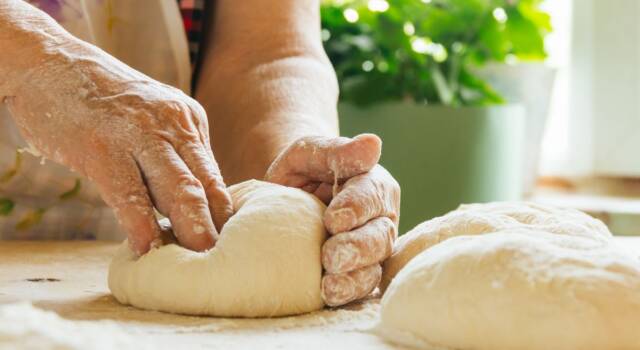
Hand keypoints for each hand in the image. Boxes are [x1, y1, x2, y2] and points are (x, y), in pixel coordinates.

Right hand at [4, 42, 232, 254]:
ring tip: (198, 260)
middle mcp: (172, 124)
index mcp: (188, 121)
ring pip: (177, 189)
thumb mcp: (154, 117)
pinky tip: (145, 248)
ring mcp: (138, 135)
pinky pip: (128, 194)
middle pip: (203, 185)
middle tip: (225, 259)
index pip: (214, 175)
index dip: (223, 214)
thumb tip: (193, 203)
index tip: (230, 244)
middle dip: (217, 226)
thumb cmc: (105, 103)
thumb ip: (175, 155)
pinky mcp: (103, 148)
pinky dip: (140, 225)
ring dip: (190, 229)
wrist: (51, 64)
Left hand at [265, 134, 399, 305]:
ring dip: (354, 277)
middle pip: (379, 235)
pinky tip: (329, 296)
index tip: (334, 218)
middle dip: (358, 247)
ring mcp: (372, 249)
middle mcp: (380, 219)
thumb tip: (373, 143)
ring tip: (329, 286)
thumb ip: (338, 151)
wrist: (286, 195)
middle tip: (331, 256)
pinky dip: (347, 294)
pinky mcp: (358, 272)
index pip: (372, 195)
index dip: (357, 207)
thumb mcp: (311, 152)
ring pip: (374, 266)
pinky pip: (360, 286)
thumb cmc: (303, 169)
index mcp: (374, 185)